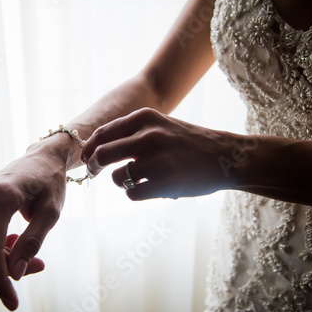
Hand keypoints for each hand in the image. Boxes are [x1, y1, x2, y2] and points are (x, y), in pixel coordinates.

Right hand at [0, 138, 69, 309]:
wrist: (42, 158)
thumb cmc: (51, 182)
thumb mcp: (52, 212)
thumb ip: (33, 242)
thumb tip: (15, 274)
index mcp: (0, 195)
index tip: (12, 302)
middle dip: (8, 266)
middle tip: (39, 265)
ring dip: (4, 257)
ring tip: (30, 251)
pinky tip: (16, 239)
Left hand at [81, 108, 234, 199]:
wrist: (225, 156)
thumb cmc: (187, 142)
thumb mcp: (160, 125)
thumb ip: (131, 132)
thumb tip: (95, 147)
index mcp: (145, 117)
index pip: (103, 133)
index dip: (89, 148)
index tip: (86, 157)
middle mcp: (149, 136)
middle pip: (102, 154)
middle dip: (93, 165)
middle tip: (94, 171)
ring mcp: (157, 160)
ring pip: (117, 177)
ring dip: (122, 181)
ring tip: (138, 179)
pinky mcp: (165, 183)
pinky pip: (132, 194)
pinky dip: (136, 193)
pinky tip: (149, 188)